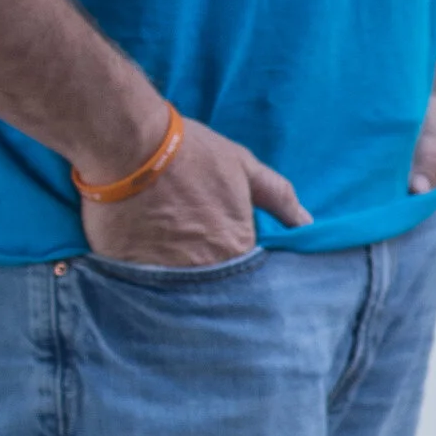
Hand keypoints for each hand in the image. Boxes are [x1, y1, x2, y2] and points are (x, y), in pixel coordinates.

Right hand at [80, 114, 309, 264]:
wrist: (129, 144)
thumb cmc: (192, 153)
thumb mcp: (244, 167)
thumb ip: (279, 198)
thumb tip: (306, 223)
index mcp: (236, 247)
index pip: (248, 273)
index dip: (239, 264)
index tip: (229, 254)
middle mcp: (203, 269)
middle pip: (214, 286)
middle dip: (210, 276)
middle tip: (194, 250)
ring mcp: (165, 274)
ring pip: (179, 290)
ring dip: (178, 279)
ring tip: (169, 252)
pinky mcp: (129, 272)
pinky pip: (143, 284)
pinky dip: (146, 275)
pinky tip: (143, 254)